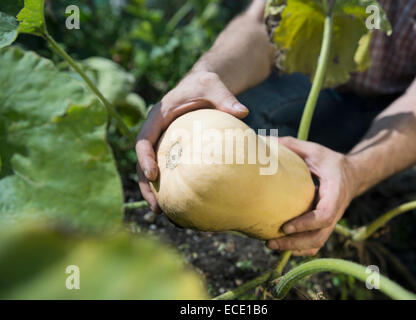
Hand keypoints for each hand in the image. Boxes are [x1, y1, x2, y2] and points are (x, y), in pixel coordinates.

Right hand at [136, 71, 248, 211]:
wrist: (202, 85)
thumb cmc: (206, 85)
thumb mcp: (214, 87)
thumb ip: (225, 98)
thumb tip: (243, 112)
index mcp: (158, 116)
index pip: (144, 139)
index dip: (145, 157)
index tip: (153, 174)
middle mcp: (155, 131)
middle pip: (142, 161)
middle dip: (146, 184)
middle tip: (155, 206)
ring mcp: (162, 142)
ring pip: (150, 170)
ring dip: (154, 191)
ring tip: (162, 213)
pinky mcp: (171, 149)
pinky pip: (167, 169)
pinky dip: (169, 185)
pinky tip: (178, 203)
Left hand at [267, 137, 356, 255]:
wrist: (353, 174)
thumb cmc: (330, 161)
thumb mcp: (314, 150)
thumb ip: (292, 145)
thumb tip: (265, 140)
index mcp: (335, 192)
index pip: (324, 215)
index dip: (306, 224)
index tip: (285, 226)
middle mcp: (336, 211)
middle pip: (319, 236)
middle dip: (294, 243)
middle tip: (270, 242)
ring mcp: (332, 221)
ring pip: (316, 243)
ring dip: (294, 248)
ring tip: (270, 245)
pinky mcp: (326, 226)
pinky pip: (315, 243)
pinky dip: (300, 248)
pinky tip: (281, 246)